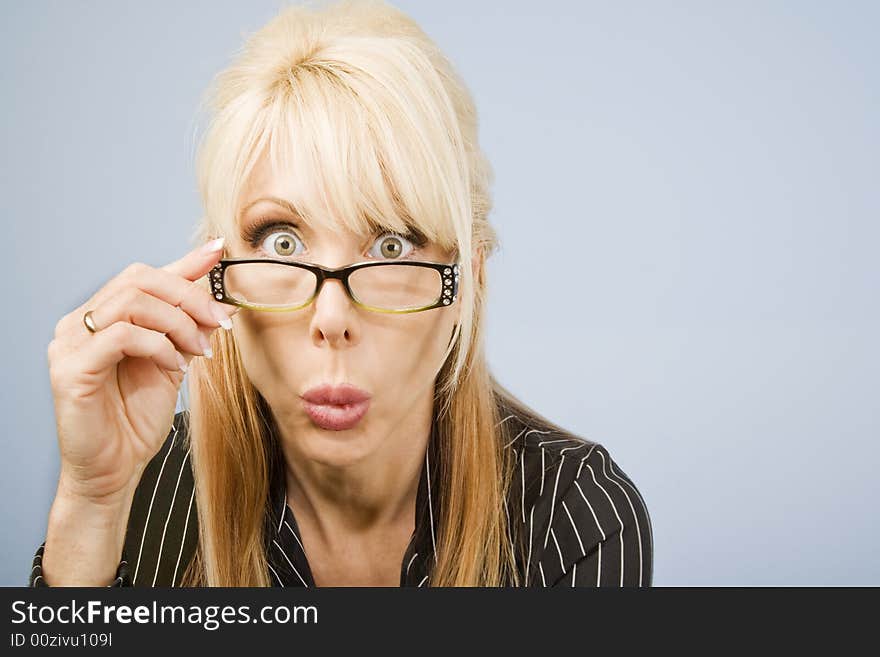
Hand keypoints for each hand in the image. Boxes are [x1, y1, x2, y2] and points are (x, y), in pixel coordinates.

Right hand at [46, 237, 237, 505]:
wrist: (113, 469)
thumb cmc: (135, 418)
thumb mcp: (172, 361)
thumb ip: (186, 327)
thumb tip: (220, 298)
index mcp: (101, 317)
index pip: (143, 276)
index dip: (184, 263)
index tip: (219, 252)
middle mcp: (80, 323)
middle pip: (140, 280)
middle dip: (190, 297)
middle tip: (220, 321)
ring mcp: (70, 344)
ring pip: (132, 303)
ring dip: (179, 323)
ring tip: (200, 351)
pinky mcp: (71, 370)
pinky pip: (122, 336)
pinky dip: (158, 346)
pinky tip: (175, 366)